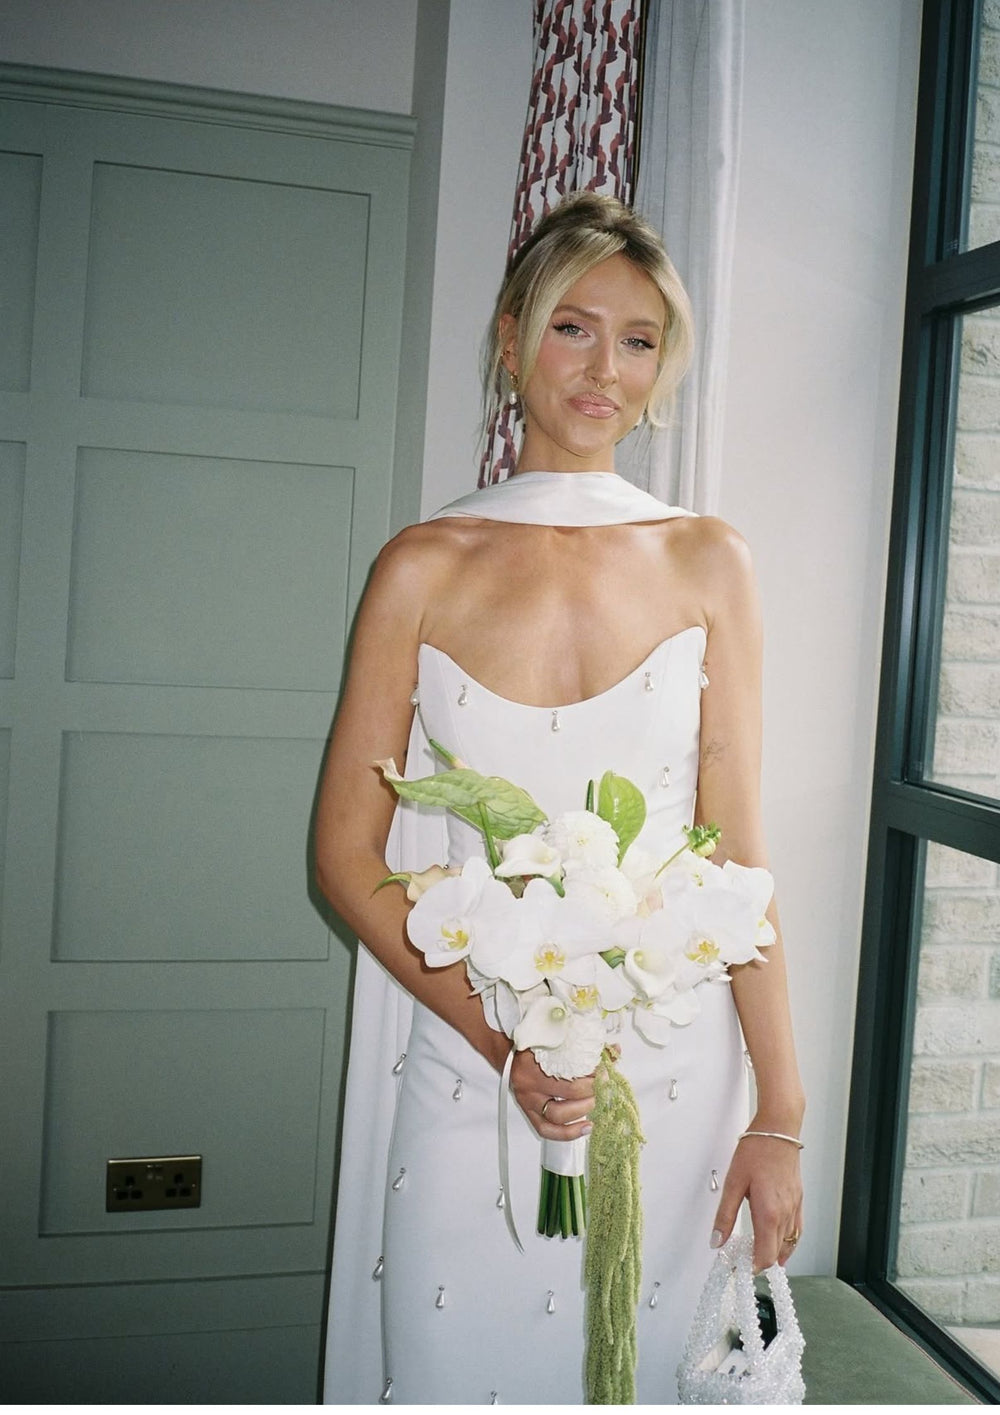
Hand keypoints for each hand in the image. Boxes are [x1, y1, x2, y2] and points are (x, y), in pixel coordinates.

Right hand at [509, 1046, 594, 1140]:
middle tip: (600, 1088)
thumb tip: (613, 1050)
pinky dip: (567, 1133)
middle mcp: (529, 1083)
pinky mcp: (528, 1113)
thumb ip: (582, 1048)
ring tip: (593, 1104)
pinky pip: (546, 1130)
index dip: (590, 1075)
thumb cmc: (534, 1048)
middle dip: (589, 1092)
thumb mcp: (556, 1042)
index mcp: (535, 1061)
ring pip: (556, 1116)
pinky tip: (584, 1128)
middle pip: (566, 1093)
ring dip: (581, 1112)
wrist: (509, 1056)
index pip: (568, 1072)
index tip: (603, 1073)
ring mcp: (527, 1101)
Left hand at [711, 1132, 802, 1270]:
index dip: (752, 1267)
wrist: (778, 1130)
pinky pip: (797, 1230)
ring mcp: (795, 1207)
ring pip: (788, 1243)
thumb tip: (717, 1241)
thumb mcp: (733, 1182)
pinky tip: (781, 1244)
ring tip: (757, 1256)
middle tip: (743, 1261)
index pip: (764, 1256)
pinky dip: (789, 1243)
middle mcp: (786, 1214)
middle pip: (776, 1253)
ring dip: (774, 1253)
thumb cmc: (756, 1151)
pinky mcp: (799, 1199)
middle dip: (760, 1261)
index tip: (739, 1267)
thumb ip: (725, 1215)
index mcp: (769, 1213)